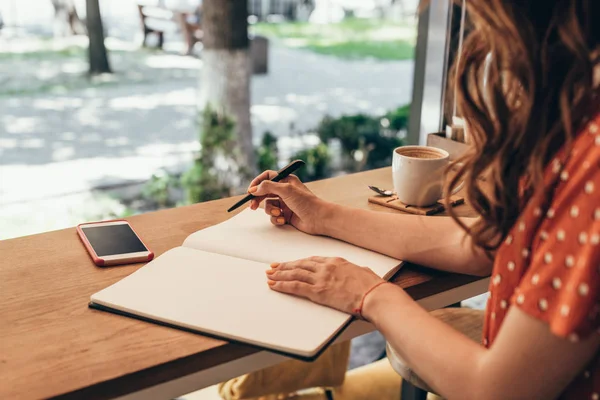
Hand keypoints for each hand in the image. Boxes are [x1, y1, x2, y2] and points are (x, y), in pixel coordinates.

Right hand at [247, 170, 331, 234]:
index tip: (250, 191)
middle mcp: (285, 191)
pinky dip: (277, 219)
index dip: (257, 182)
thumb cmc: (306, 202)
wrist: (319, 219)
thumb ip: (268, 187)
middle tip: (252, 206)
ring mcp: (285, 203)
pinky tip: (284, 220)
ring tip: (280, 213)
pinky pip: (274, 216)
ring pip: (269, 206)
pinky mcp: (286, 215)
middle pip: (265, 192)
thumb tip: (253, 189)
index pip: (267, 177)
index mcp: (286, 180)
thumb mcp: (286, 190)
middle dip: (258, 199)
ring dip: (271, 211)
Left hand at [265, 256, 385, 317]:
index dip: (299, 262)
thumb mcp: (362, 272)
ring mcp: (321, 278)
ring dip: (279, 274)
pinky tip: (273, 285)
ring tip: (269, 275)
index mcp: (336, 261)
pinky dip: (282, 285)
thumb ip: (352, 271)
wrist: (375, 296)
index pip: (312, 260)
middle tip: (273, 267)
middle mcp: (326, 267)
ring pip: (294, 273)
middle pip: (300, 265)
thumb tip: (354, 273)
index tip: (291, 263)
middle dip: (285, 266)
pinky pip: (295, 287)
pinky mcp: (318, 291)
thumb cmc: (373, 287)